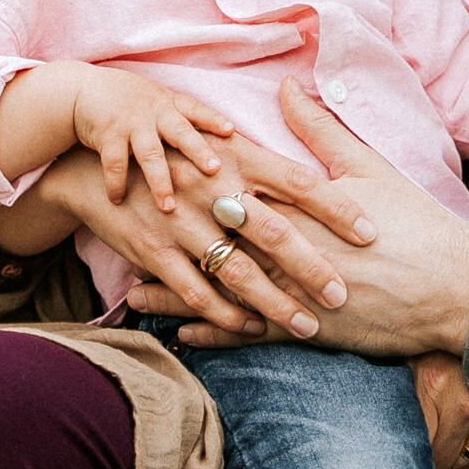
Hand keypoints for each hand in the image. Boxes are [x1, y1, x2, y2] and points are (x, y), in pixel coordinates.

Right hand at [41, 134, 374, 339]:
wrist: (95, 162)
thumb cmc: (170, 151)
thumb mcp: (216, 138)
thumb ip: (264, 153)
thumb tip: (317, 160)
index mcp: (236, 155)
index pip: (298, 181)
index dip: (337, 206)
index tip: (372, 232)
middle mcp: (213, 186)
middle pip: (273, 229)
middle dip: (312, 266)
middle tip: (344, 295)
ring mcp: (182, 221)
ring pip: (237, 269)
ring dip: (274, 302)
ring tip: (309, 326)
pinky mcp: (155, 250)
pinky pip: (195, 289)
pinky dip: (223, 313)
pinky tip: (251, 329)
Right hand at [69, 66, 234, 211]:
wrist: (84, 91)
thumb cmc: (130, 103)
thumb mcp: (158, 103)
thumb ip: (182, 122)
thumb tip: (220, 151)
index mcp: (169, 104)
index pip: (196, 110)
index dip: (213, 119)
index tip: (231, 131)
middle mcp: (153, 112)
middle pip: (180, 132)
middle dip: (198, 150)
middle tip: (214, 170)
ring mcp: (131, 123)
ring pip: (149, 154)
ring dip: (159, 181)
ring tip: (168, 206)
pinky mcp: (107, 134)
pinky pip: (113, 162)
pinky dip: (116, 182)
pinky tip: (117, 200)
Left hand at [130, 82, 468, 357]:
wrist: (455, 289)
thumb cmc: (417, 224)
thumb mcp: (370, 168)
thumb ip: (321, 131)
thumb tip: (286, 89)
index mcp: (302, 207)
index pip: (235, 189)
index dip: (190, 181)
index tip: (150, 170)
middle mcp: (291, 250)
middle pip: (216, 240)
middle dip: (169, 235)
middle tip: (124, 228)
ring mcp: (297, 294)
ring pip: (223, 291)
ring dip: (178, 291)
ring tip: (132, 291)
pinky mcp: (310, 331)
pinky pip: (250, 334)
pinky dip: (214, 333)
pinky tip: (181, 333)